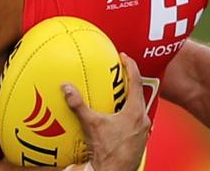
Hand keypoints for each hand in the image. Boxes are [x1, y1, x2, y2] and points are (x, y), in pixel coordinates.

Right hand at [62, 53, 149, 170]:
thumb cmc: (107, 151)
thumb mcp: (92, 125)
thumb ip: (79, 105)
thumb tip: (66, 87)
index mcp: (134, 112)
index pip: (136, 81)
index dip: (131, 66)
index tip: (124, 56)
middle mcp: (142, 119)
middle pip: (139, 93)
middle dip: (131, 81)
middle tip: (121, 72)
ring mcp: (143, 131)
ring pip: (139, 108)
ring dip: (130, 99)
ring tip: (119, 94)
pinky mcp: (140, 141)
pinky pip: (136, 121)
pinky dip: (128, 114)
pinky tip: (117, 118)